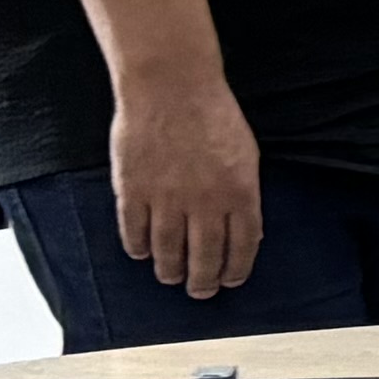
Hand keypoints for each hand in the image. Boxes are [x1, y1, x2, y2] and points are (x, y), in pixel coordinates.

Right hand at [111, 66, 264, 300]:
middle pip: (205, 256)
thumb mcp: (246, 155)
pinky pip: (134, 230)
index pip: (242, 246)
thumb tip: (244, 230)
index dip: (236, 269)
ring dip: (170, 270)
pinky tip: (141, 253)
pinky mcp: (132, 190)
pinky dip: (137, 247)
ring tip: (171, 278)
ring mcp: (166, 198)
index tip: (230, 281)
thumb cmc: (213, 114)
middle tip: (200, 292)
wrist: (171, 86)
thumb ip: (243, 194)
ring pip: (168, 249)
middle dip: (203, 281)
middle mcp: (205, 202)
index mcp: (240, 193)